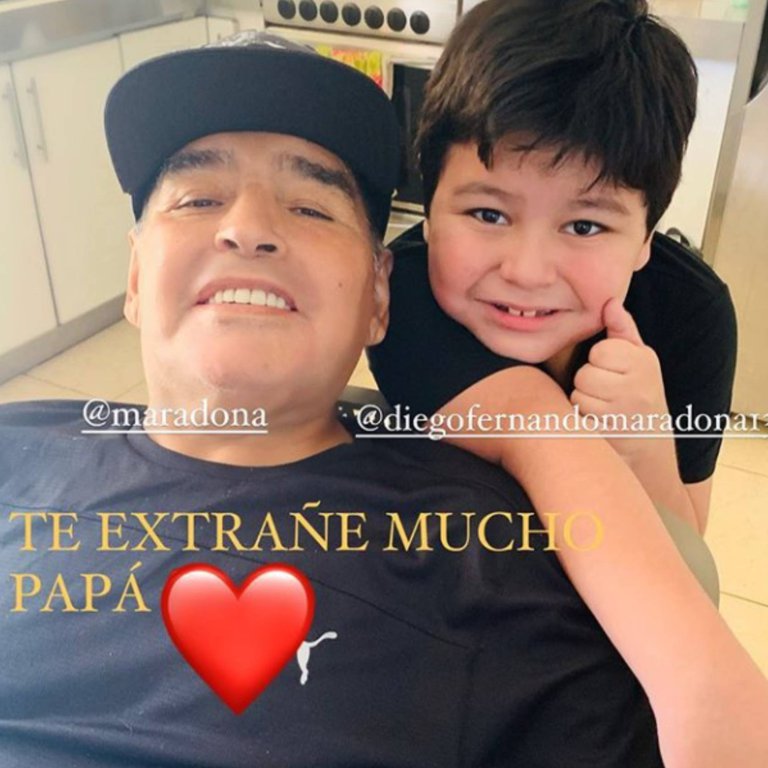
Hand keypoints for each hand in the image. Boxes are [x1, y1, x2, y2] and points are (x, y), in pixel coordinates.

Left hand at [570, 298, 668, 460]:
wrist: (650, 444)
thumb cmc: (639, 392)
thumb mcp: (638, 359)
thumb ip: (622, 330)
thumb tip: (609, 301)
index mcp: (644, 362)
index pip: (600, 352)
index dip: (599, 361)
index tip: (613, 371)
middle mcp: (638, 387)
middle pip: (585, 375)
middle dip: (589, 382)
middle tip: (607, 392)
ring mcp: (624, 412)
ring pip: (579, 396)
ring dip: (584, 401)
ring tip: (603, 406)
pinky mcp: (610, 432)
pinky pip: (578, 416)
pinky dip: (583, 418)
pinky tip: (600, 421)